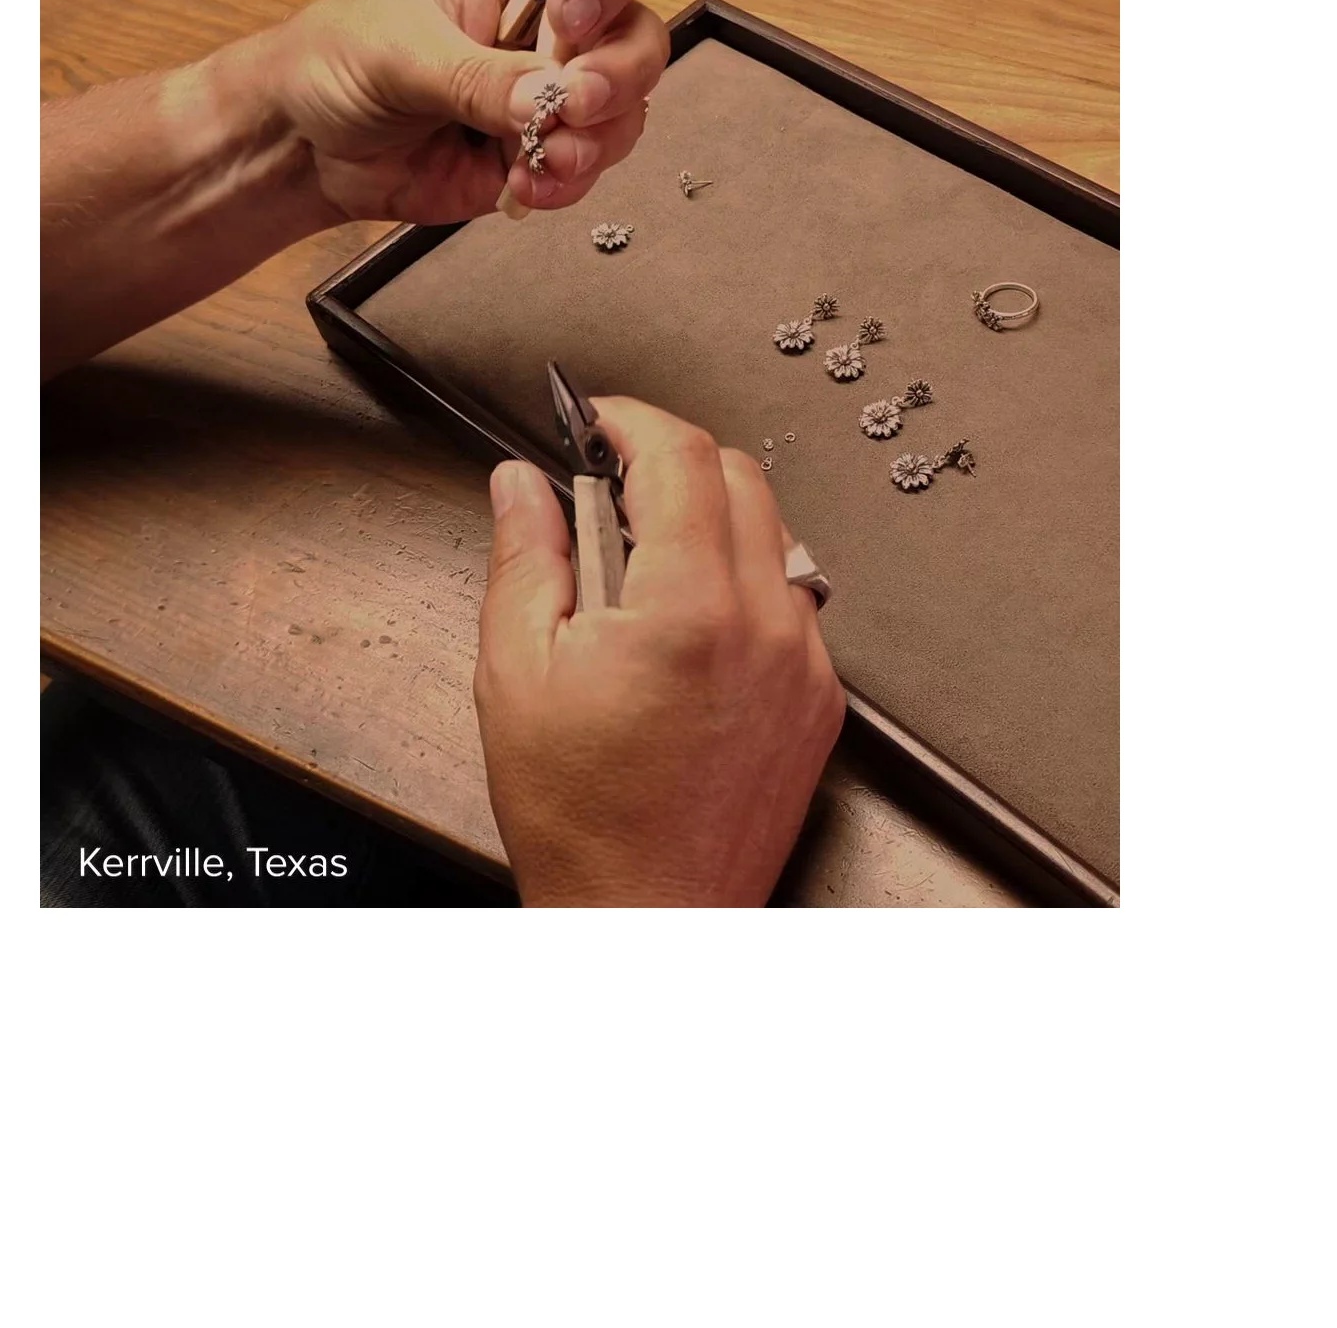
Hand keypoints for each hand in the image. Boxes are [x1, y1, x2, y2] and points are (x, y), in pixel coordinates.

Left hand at [235, 0, 666, 223]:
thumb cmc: (335, 60)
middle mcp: (547, 25)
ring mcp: (547, 93)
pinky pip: (585, 168)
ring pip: (623, 110)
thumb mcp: (399, 52)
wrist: (302, 145)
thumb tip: (547, 98)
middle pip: (634, 34)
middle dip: (618, 75)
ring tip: (543, 158)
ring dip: (596, 140)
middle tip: (575, 104)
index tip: (571, 17)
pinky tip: (523, 186)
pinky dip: (566, 182)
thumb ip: (477, 76)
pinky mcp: (536, 153)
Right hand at [474, 399, 845, 905]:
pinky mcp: (820, 698)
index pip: (680, 454)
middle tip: (605, 488)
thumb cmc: (582, 818)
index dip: (629, 419)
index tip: (593, 421)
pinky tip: (687, 624)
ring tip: (641, 568)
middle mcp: (764, 624)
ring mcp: (805, 662)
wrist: (646, 916)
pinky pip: (790, 596)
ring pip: (772, 530)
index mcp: (688, 608)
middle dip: (668, 460)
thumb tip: (520, 483)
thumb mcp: (516, 672)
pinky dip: (741, 580)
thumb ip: (525, 556)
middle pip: (737, 474)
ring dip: (709, 516)